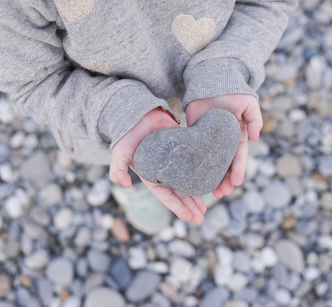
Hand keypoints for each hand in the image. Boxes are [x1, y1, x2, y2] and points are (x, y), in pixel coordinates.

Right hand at [109, 109, 206, 223]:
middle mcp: (165, 171)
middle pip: (180, 192)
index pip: (166, 195)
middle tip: (201, 218)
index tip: (188, 217)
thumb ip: (118, 168)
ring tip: (206, 208)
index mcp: (151, 176)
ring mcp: (176, 161)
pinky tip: (213, 181)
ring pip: (190, 181)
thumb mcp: (119, 152)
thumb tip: (124, 185)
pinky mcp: (184, 148)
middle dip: (190, 206)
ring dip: (198, 194)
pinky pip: (196, 164)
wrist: (139, 114)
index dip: (177, 206)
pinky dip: (204, 173)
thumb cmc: (127, 135)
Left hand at [186, 94, 262, 197]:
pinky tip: (193, 178)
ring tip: (210, 193)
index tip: (237, 183)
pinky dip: (195, 167)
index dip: (238, 170)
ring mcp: (209, 141)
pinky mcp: (195, 137)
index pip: (238, 157)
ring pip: (210, 164)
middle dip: (224, 181)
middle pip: (224, 166)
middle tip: (221, 193)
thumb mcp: (248, 103)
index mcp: (237, 136)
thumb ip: (255, 119)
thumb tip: (255, 137)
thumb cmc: (232, 92)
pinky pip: (194, 155)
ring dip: (211, 179)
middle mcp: (224, 142)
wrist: (211, 82)